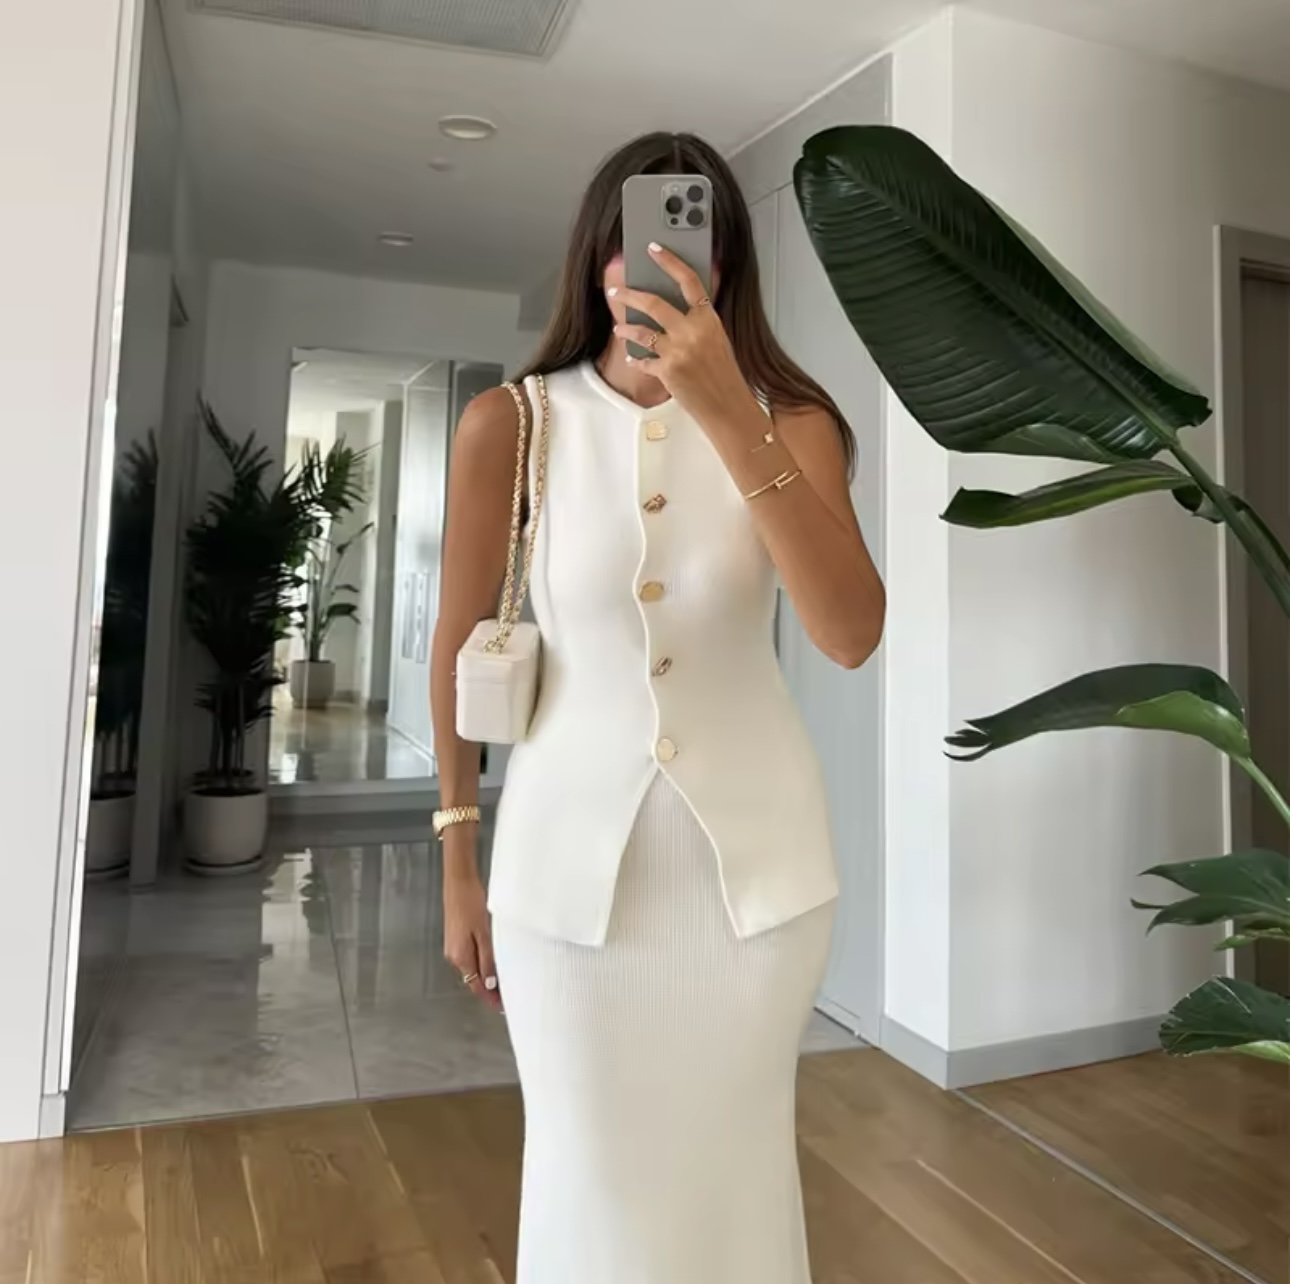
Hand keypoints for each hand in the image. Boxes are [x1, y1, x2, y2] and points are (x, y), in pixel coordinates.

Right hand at [442, 864, 501, 1009]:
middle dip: (489, 988)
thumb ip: (486, 959)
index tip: (502, 1007)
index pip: (475, 986)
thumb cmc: (471, 903)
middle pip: (473, 978)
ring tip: (504, 978)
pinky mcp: (455, 937)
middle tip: (509, 993)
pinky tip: (493, 959)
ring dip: (486, 974)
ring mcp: (453, 946)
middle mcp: (453, 955)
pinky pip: (470, 956)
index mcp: (460, 957)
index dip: (489, 998)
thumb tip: (488, 985)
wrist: (458, 881)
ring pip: (472, 967)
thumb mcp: (483, 933)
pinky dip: (481, 961)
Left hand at [609, 244, 760, 430]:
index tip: (654, 249)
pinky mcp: (667, 371)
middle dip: (630, 295)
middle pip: (654, 303)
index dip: (670, 261)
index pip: (688, 280)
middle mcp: (693, 331)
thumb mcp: (717, 340)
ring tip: (618, 328)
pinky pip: (644, 361)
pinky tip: (633, 359)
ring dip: (625, 329)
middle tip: (617, 291)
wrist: (727, 406)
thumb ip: (697, 321)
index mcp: (708, 319)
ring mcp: (679, 351)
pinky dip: (636, 361)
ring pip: (642, 331)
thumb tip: (672, 306)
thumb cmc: (724, 375)